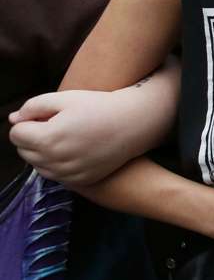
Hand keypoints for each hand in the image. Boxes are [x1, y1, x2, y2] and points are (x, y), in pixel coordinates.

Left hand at [10, 90, 142, 185]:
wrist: (133, 124)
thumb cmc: (99, 106)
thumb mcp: (65, 97)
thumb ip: (33, 106)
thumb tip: (14, 119)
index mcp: (47, 138)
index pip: (16, 134)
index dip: (28, 121)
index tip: (47, 115)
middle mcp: (54, 161)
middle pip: (23, 151)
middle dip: (33, 137)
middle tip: (57, 124)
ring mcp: (67, 174)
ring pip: (37, 165)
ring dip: (43, 152)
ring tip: (66, 137)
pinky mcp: (79, 181)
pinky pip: (55, 175)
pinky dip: (57, 164)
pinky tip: (74, 150)